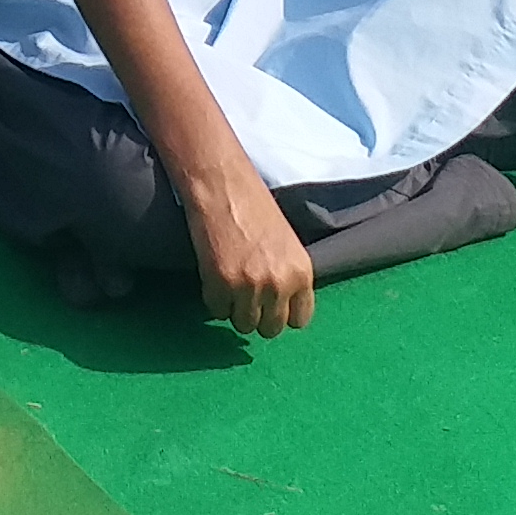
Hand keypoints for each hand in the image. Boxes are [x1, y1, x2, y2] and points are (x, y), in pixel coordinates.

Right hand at [181, 163, 314, 337]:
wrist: (223, 185)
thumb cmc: (254, 207)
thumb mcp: (287, 244)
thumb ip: (287, 276)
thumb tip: (279, 306)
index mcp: (302, 273)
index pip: (299, 320)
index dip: (282, 313)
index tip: (270, 304)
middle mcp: (280, 284)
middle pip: (271, 329)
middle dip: (258, 316)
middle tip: (245, 294)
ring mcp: (250, 287)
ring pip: (244, 325)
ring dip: (234, 309)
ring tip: (229, 282)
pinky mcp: (221, 284)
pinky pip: (218, 312)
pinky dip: (214, 300)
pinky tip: (214, 276)